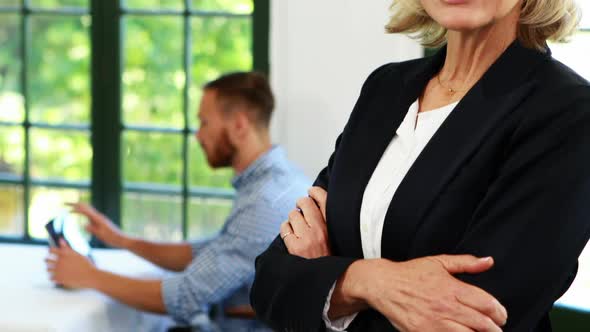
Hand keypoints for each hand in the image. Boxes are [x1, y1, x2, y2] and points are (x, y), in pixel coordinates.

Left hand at [46, 239, 97, 288]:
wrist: (90, 276)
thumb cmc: (85, 264)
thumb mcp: (77, 254)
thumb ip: (66, 247)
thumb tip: (60, 239)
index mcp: (64, 254)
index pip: (51, 250)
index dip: (50, 251)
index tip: (52, 252)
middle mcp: (60, 261)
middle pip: (46, 260)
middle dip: (48, 260)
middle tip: (52, 262)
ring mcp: (59, 271)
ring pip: (47, 269)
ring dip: (51, 269)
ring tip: (57, 270)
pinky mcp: (59, 279)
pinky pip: (50, 277)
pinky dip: (54, 277)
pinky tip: (60, 276)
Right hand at [68, 202, 127, 247]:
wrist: (121, 239)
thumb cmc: (112, 238)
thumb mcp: (101, 235)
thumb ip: (93, 229)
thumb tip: (83, 224)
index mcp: (98, 218)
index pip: (84, 210)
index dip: (74, 207)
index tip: (65, 206)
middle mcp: (98, 216)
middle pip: (85, 207)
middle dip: (74, 204)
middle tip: (64, 203)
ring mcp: (99, 218)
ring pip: (87, 210)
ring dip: (78, 208)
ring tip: (69, 208)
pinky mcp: (100, 222)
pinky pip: (89, 215)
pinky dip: (82, 213)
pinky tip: (80, 214)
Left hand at [280, 187, 330, 258]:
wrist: (327, 281)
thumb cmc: (329, 257)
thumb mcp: (335, 237)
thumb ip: (327, 221)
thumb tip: (312, 202)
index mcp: (333, 227)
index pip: (324, 199)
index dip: (315, 192)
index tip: (311, 191)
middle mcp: (321, 230)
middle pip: (305, 203)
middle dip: (300, 205)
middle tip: (300, 210)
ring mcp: (307, 238)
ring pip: (293, 214)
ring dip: (292, 219)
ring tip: (297, 227)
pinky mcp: (295, 246)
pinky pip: (285, 227)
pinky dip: (286, 229)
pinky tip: (290, 236)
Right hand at [344, 255, 506, 331]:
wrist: (383, 285)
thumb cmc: (410, 274)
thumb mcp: (439, 262)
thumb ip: (466, 263)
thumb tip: (487, 262)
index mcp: (452, 288)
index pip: (487, 304)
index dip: (499, 312)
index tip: (501, 315)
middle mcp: (446, 307)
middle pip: (482, 324)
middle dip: (494, 329)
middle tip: (495, 329)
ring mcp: (435, 323)